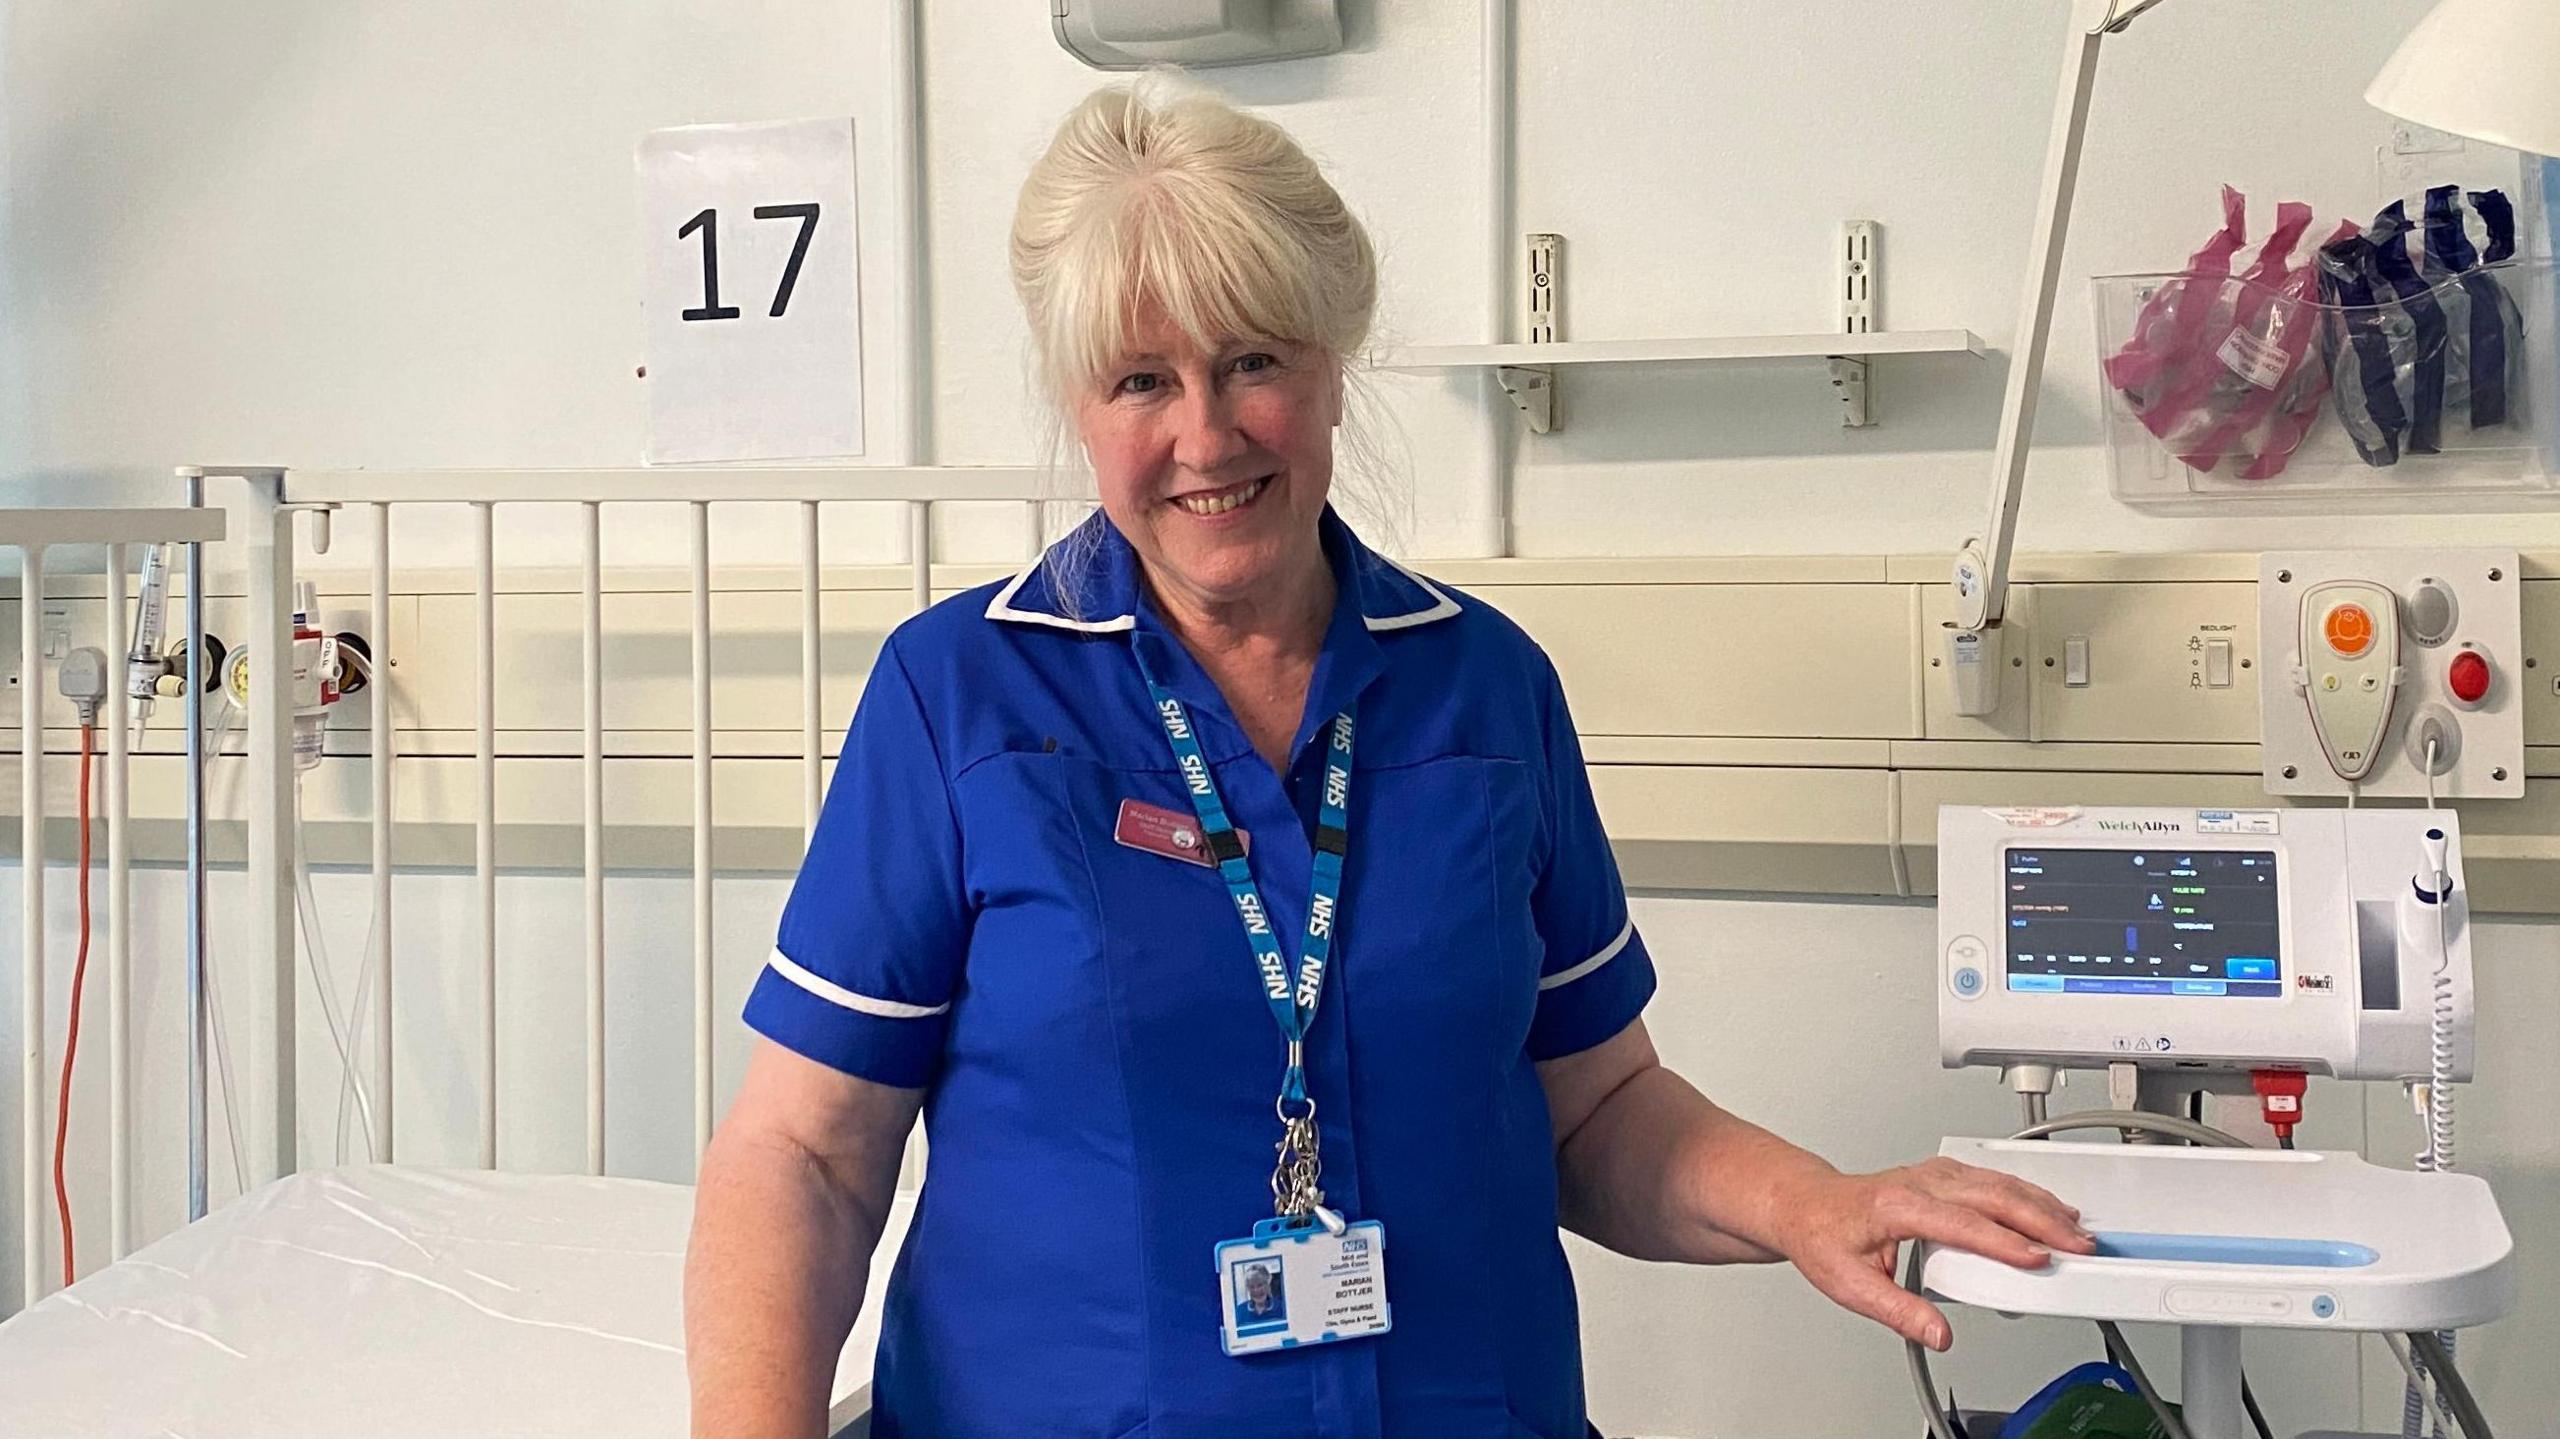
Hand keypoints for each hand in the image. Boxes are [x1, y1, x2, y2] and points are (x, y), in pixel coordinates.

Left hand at [1767, 1157, 2094, 1352]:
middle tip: (2077, 1246)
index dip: (2003, 1242)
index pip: (1960, 1223)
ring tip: (2076, 1230)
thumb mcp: (1850, 1286)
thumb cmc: (1823, 1237)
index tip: (2038, 1259)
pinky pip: (1992, 1178)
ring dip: (2041, 1204)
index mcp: (1895, 1206)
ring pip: (1997, 1182)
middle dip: (2041, 1220)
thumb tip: (1938, 1333)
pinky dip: (2027, 1193)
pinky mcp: (1941, 1175)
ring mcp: (1931, 1174)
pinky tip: (2049, 1207)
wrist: (1805, 1204)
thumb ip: (1898, 1312)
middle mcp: (1917, 1183)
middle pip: (1991, 1195)